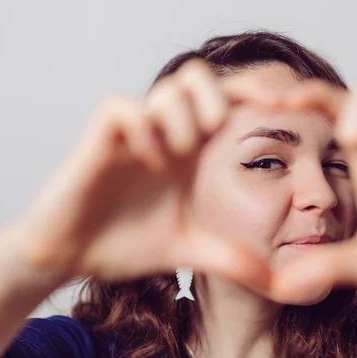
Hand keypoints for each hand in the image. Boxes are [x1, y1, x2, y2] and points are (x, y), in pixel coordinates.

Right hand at [19, 60, 274, 290]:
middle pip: (200, 76)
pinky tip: (147, 164)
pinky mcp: (99, 141)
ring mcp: (132, 134)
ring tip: (172, 164)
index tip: (283, 109)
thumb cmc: (126, 243)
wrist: (73, 256)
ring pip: (169, 89)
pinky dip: (142, 131)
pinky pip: (124, 109)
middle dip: (220, 99)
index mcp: (190, 152)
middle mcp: (165, 134)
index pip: (227, 102)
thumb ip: (231, 258)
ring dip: (183, 124)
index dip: (257, 94)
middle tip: (214, 137)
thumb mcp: (189, 250)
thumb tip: (274, 282)